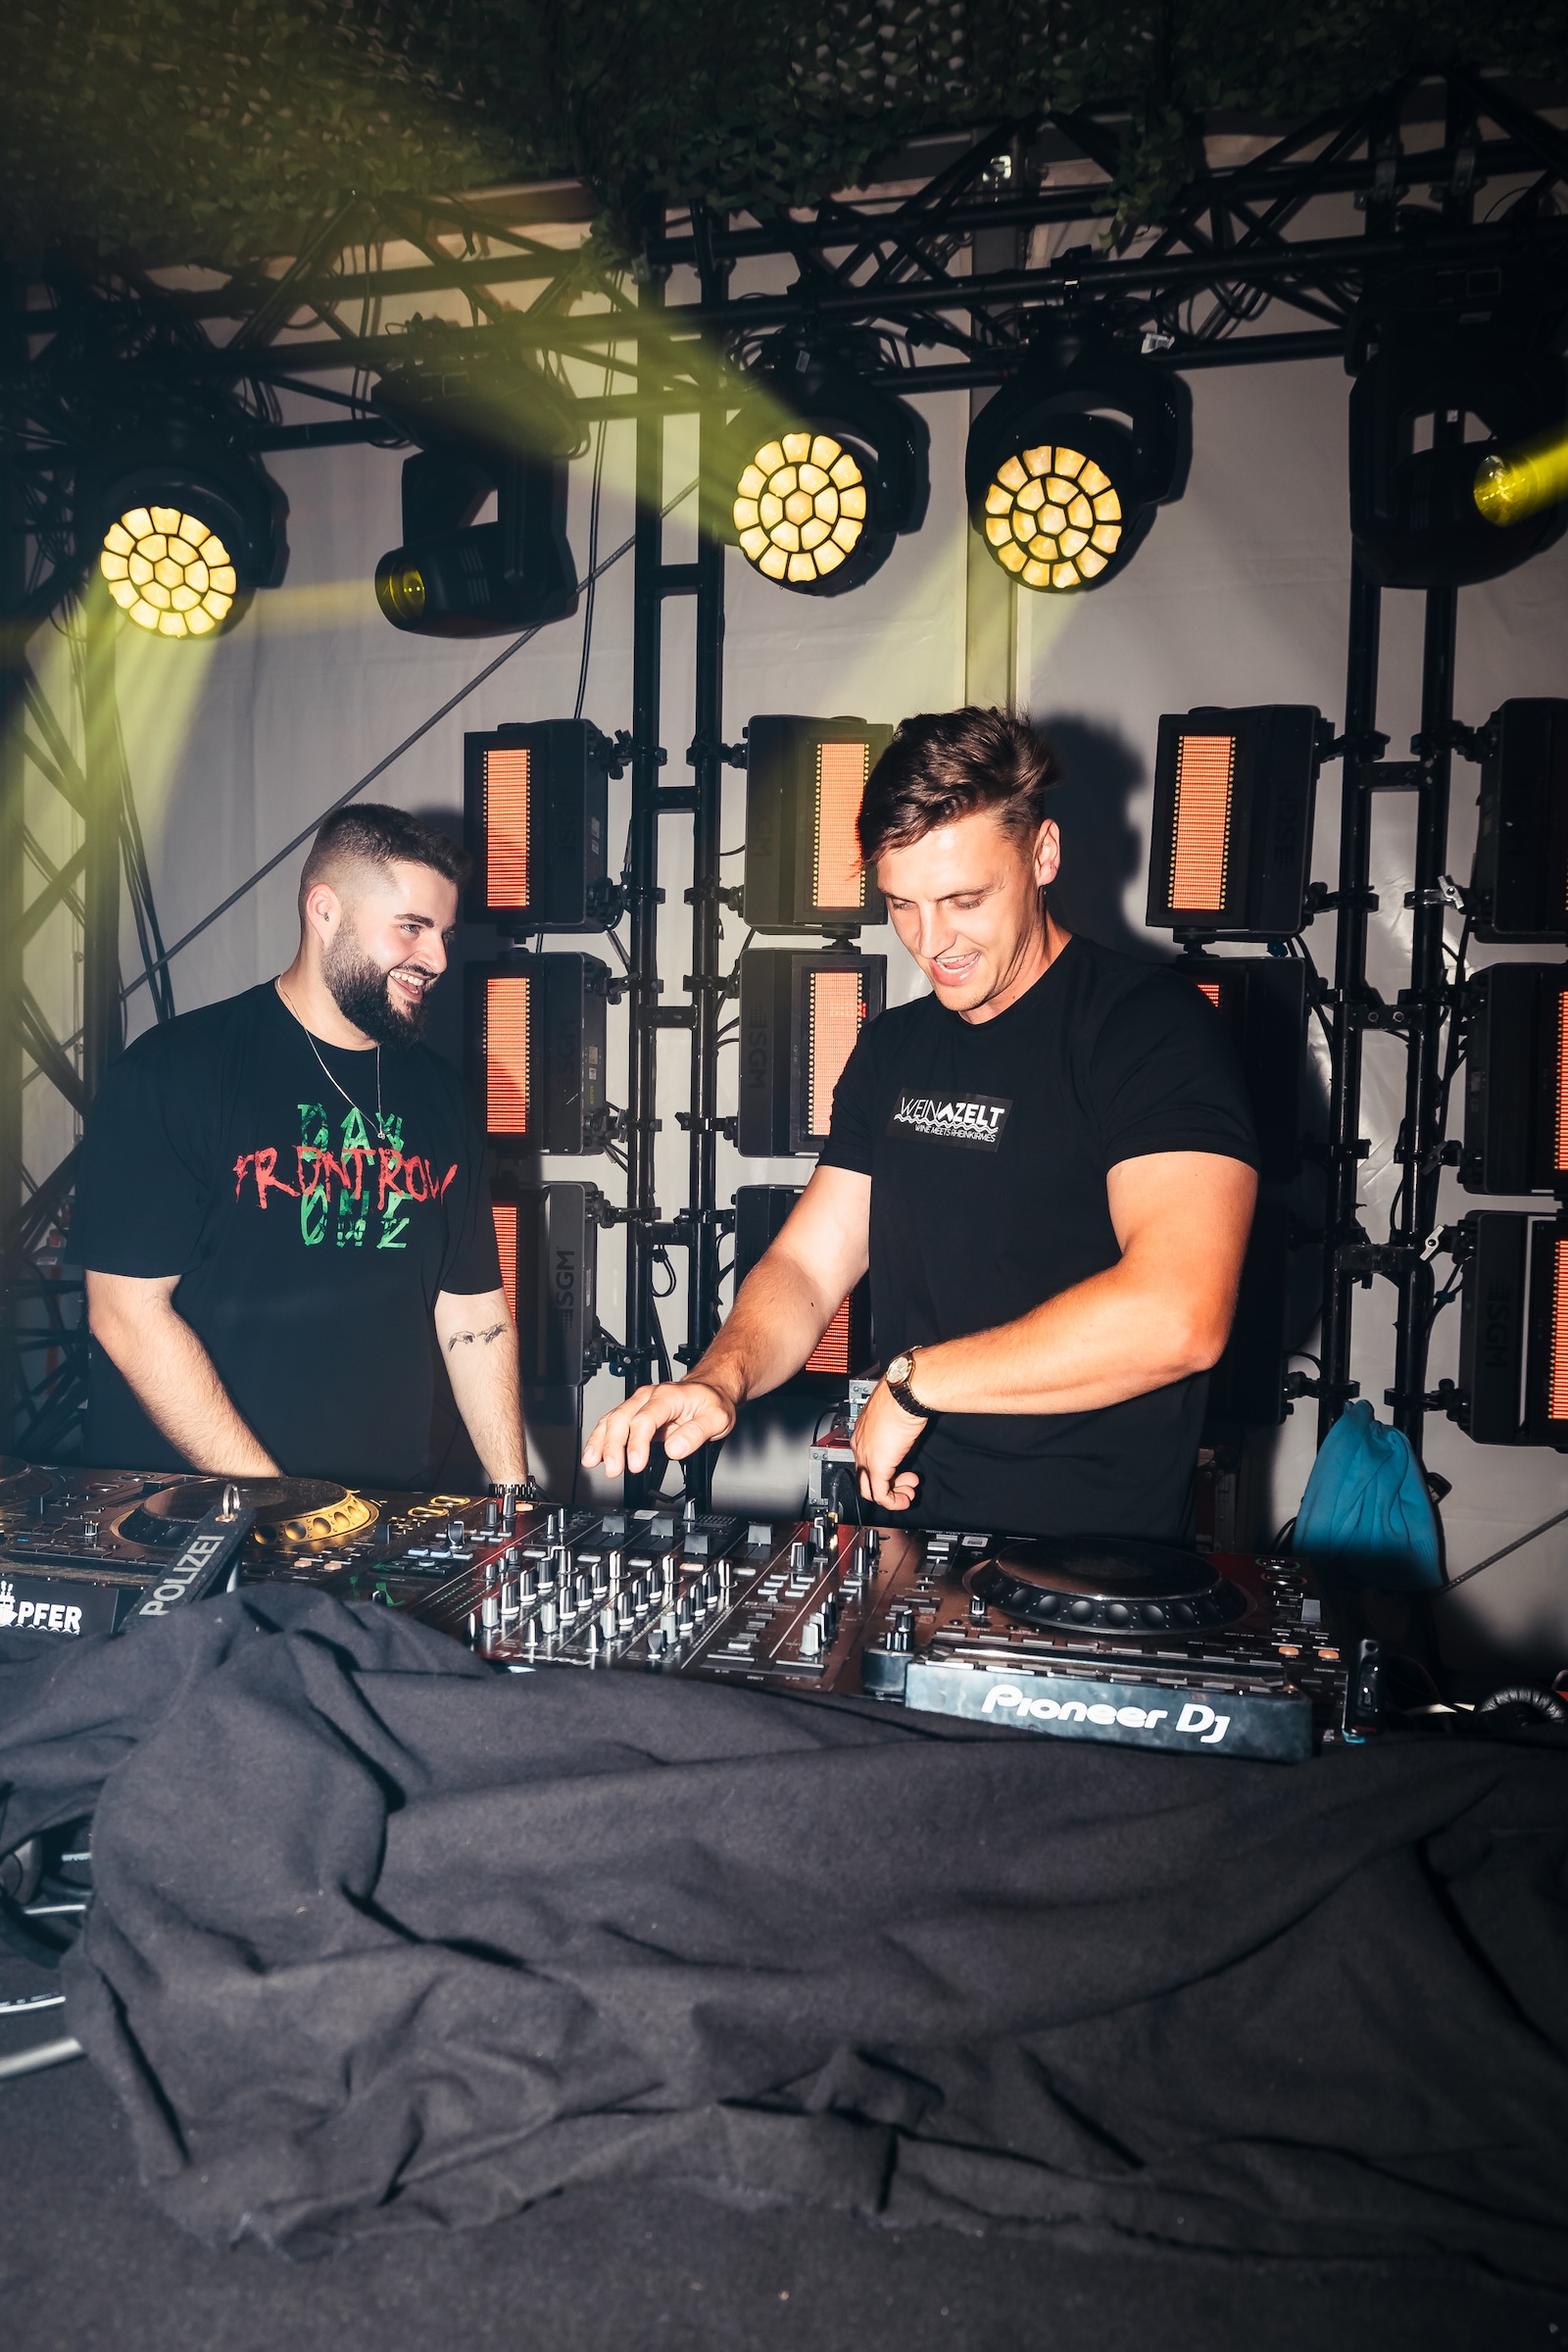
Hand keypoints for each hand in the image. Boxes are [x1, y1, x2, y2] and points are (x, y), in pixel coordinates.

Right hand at [581, 1379, 737, 1478]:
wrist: (709, 1390)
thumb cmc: (711, 1403)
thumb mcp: (717, 1418)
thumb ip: (696, 1433)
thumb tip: (675, 1449)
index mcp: (668, 1396)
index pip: (645, 1420)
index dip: (637, 1443)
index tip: (635, 1464)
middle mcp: (649, 1397)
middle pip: (621, 1419)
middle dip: (612, 1445)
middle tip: (612, 1469)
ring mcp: (638, 1403)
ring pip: (611, 1419)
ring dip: (600, 1441)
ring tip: (592, 1462)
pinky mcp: (633, 1412)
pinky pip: (611, 1422)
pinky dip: (599, 1438)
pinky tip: (593, 1453)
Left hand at [851, 1380, 925, 1511]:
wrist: (906, 1393)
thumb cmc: (903, 1397)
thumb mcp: (899, 1421)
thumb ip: (899, 1439)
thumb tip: (905, 1448)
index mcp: (861, 1432)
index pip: (867, 1460)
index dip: (887, 1468)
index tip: (903, 1468)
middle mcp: (859, 1445)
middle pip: (864, 1477)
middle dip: (888, 1485)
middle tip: (907, 1483)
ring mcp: (866, 1456)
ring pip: (869, 1489)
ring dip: (893, 1495)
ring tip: (910, 1490)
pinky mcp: (877, 1466)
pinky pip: (880, 1495)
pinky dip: (893, 1502)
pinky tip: (905, 1499)